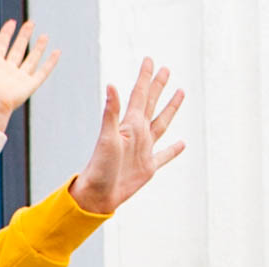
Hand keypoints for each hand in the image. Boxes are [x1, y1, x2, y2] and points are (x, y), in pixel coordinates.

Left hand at [0, 20, 56, 126]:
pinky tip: (57, 52)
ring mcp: (19, 78)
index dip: (6, 33)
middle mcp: (7, 71)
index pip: (1, 45)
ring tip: (44, 35)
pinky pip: (43, 72)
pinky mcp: (29, 86)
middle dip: (24, 36)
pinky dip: (51, 63)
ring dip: (38, 47)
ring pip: (31, 59)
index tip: (12, 22)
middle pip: (17, 49)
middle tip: (30, 23)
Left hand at [69, 59, 185, 215]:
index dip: (145, 78)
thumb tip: (111, 85)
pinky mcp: (148, 167)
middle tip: (166, 69)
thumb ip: (111, 113)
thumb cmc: (99, 167)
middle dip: (158, 86)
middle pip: (152, 104)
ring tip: (180, 93)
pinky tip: (182, 143)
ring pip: (162, 124)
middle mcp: (138, 134)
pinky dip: (174, 149)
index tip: (150, 60)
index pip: (139, 96)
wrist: (96, 195)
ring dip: (170, 108)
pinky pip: (165, 155)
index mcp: (129, 125)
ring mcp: (144, 150)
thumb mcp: (107, 138)